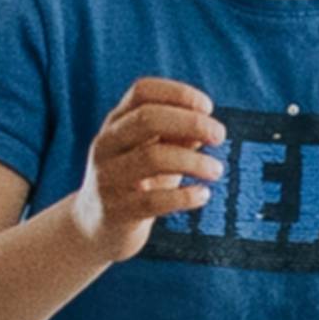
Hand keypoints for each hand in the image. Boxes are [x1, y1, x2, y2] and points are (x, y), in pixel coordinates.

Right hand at [70, 77, 223, 259]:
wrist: (97, 228)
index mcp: (117, 123)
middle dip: (191, 123)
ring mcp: (107, 177)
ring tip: (216, 170)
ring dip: (194, 162)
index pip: (142, 91)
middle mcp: (106, 145)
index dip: (178, 93)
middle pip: (146, 119)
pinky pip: (154, 201)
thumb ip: (179, 136)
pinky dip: (185, 196)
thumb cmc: (138, 182)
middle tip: (220, 136)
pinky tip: (203, 194)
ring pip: (153, 158)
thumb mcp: (157, 152)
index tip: (208, 107)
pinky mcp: (116, 211)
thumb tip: (207, 127)